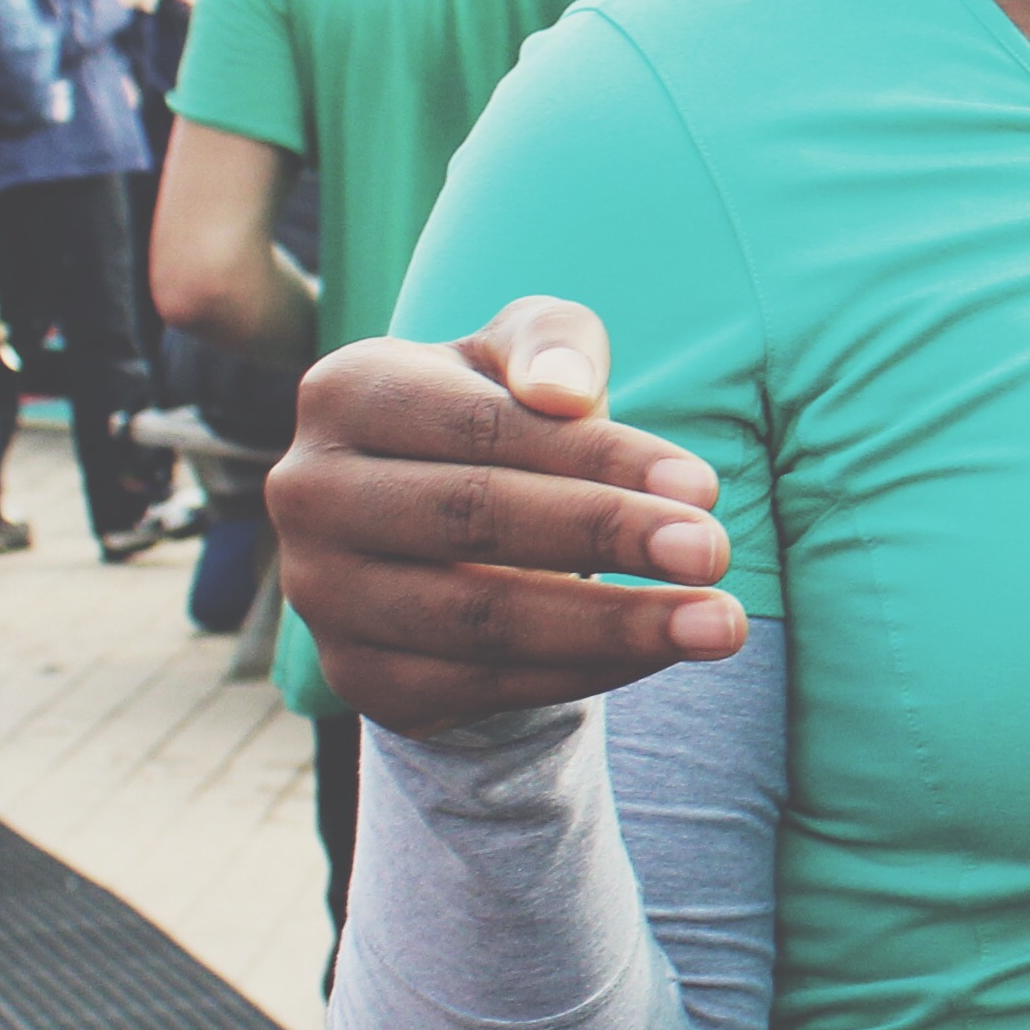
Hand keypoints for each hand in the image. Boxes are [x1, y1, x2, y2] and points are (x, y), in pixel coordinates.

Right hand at [269, 299, 741, 735]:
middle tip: (718, 552)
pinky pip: (481, 686)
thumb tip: (565, 389)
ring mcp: (323, 595)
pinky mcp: (359, 678)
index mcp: (344, 392)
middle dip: (608, 536)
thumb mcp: (526, 353)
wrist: (434, 524)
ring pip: (479, 619)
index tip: (705, 486)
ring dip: (613, 625)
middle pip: (474, 518)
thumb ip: (553, 344)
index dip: (599, 457)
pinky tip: (661, 651)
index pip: (486, 426)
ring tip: (720, 624)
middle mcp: (308, 493)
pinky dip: (583, 672)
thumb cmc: (498, 414)